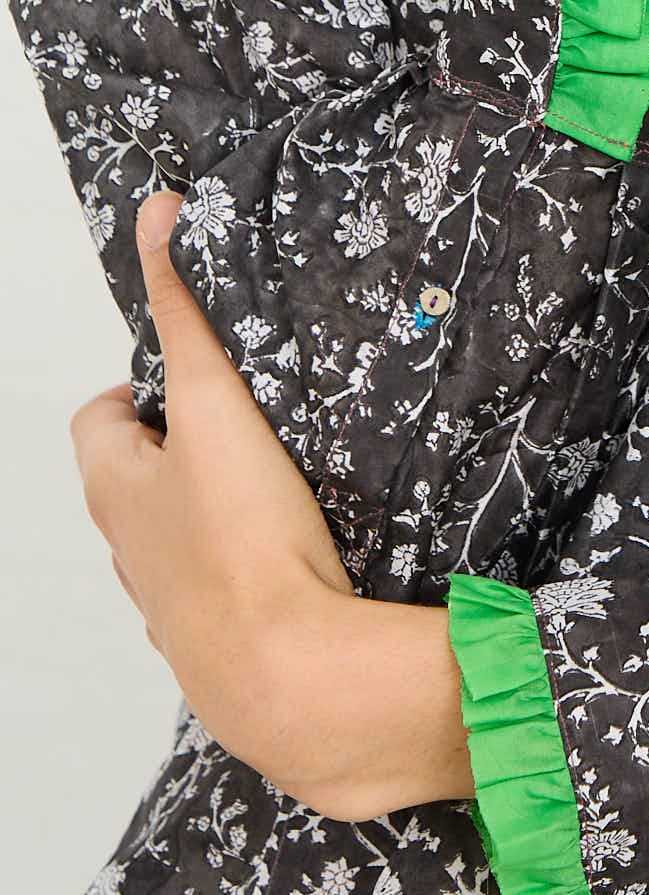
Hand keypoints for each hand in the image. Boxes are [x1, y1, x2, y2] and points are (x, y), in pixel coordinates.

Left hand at [69, 189, 357, 807]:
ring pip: (181, 542)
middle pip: (140, 482)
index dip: (140, 390)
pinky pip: (227, 595)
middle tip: (249, 422)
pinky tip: (303, 557)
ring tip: (283, 486)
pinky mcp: (222, 650)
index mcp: (116, 491)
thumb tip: (156, 213)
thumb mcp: (217, 405)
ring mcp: (174, 609)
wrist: (292, 681)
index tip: (193, 374)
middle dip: (186, 449)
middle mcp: (132, 553)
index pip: (99, 420)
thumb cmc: (245, 544)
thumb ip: (188, 311)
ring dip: (217, 514)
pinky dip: (251, 572)